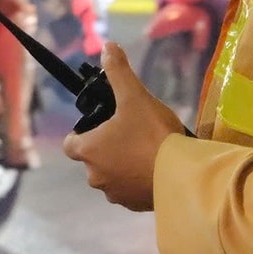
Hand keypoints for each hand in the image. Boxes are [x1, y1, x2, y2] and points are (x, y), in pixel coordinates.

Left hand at [61, 46, 183, 210]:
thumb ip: (119, 72)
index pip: (71, 142)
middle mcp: (95, 176)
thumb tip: (108, 47)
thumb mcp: (134, 96)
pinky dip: (138, 179)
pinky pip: (130, 189)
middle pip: (92, 158)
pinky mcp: (135, 206)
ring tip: (147, 149)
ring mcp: (115, 194)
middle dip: (107, 147)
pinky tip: (156, 167)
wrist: (181, 175)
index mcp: (88, 151)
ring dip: (122, 165)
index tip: (101, 124)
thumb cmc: (152, 134)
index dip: (82, 132)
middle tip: (131, 131)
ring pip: (112, 175)